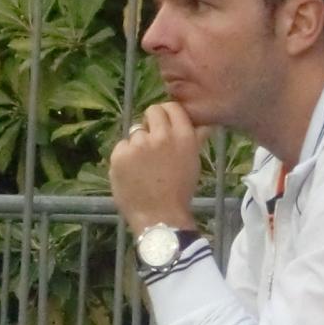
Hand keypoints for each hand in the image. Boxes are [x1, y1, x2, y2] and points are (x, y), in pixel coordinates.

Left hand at [109, 102, 204, 234]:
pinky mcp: (120, 154)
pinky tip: (132, 172)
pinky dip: (125, 157)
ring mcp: (138, 144)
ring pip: (136, 131)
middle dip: (152, 123)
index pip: (172, 107)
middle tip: (153, 142)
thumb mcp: (193, 162)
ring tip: (144, 165)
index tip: (165, 124)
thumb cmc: (180, 191)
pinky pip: (122, 146)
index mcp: (183, 136)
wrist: (160, 217)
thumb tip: (203, 123)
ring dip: (139, 143)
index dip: (168, 114)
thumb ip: (195, 139)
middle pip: (152, 111)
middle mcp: (161, 135)